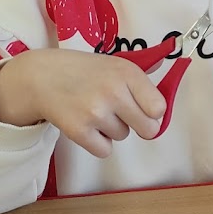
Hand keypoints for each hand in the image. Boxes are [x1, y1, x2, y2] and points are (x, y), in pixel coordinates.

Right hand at [0, 48, 166, 156]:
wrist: (41, 77)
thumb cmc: (83, 71)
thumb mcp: (114, 63)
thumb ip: (141, 76)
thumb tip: (171, 79)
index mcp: (127, 73)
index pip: (159, 108)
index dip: (152, 111)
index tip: (142, 107)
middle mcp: (114, 92)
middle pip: (148, 129)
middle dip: (139, 125)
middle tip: (122, 114)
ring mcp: (95, 112)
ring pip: (123, 136)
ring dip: (113, 129)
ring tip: (95, 111)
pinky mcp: (78, 131)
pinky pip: (105, 150)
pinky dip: (98, 142)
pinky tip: (87, 124)